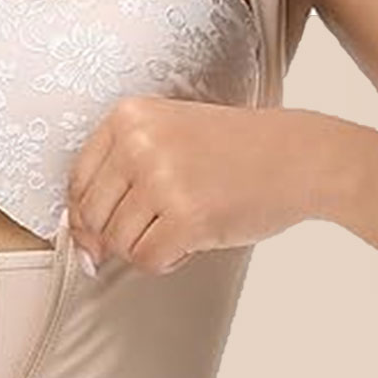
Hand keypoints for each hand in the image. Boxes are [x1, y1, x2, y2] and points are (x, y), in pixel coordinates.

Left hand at [65, 95, 332, 273]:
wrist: (300, 156)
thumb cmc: (234, 152)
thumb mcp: (168, 137)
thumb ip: (120, 178)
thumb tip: (83, 247)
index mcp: (128, 116)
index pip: (77, 182)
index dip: (84, 217)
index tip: (98, 233)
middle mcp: (138, 142)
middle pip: (92, 217)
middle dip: (117, 236)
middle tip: (153, 232)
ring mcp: (162, 179)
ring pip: (118, 242)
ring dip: (147, 247)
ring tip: (181, 228)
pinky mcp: (186, 216)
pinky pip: (147, 260)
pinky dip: (167, 261)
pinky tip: (192, 242)